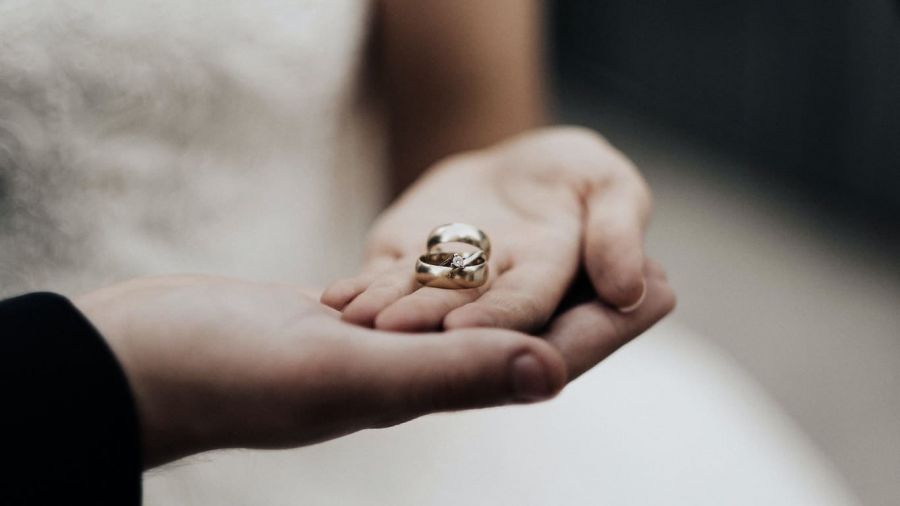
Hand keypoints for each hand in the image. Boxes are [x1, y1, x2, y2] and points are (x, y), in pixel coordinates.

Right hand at [73, 270, 672, 467]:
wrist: (142, 361)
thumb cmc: (227, 376)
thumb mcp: (345, 371)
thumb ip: (446, 373)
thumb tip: (549, 373)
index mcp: (421, 389)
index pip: (537, 358)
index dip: (606, 328)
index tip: (664, 289)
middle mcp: (410, 374)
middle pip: (520, 335)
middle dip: (584, 305)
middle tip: (641, 266)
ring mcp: (376, 350)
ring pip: (476, 317)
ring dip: (530, 288)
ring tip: (574, 253)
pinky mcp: (342, 322)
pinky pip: (424, 300)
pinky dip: (463, 277)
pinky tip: (478, 261)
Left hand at [322, 127, 654, 331]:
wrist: (515, 165)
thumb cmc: (574, 176)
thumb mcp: (609, 187)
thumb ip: (619, 230)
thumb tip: (632, 289)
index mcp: (548, 281)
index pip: (526, 307)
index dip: (498, 318)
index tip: (466, 328)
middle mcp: (493, 295)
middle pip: (461, 313)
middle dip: (428, 324)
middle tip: (392, 332)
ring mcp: (444, 287)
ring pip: (414, 303)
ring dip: (386, 313)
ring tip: (355, 317)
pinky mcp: (406, 271)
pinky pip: (383, 284)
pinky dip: (362, 292)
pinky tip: (336, 298)